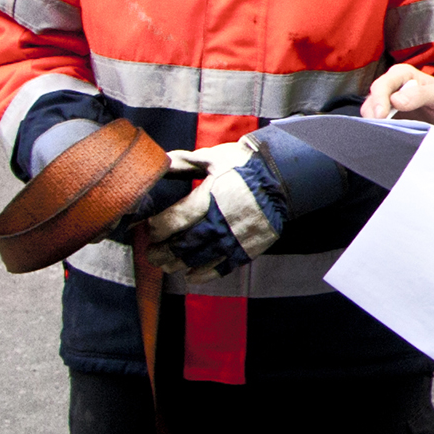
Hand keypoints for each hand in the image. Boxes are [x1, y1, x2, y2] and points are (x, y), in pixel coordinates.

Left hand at [140, 143, 288, 279]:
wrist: (284, 177)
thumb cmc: (245, 165)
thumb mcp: (214, 157)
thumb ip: (184, 162)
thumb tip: (159, 162)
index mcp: (210, 197)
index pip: (176, 219)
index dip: (159, 227)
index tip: (150, 229)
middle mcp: (221, 221)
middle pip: (184, 243)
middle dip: (163, 251)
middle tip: (152, 254)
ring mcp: (235, 237)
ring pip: (200, 258)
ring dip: (178, 264)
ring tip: (166, 265)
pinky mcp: (248, 248)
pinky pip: (223, 267)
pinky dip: (205, 274)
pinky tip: (191, 276)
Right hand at [366, 63, 433, 134]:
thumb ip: (421, 94)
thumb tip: (395, 100)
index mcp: (401, 75)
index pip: (382, 86)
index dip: (379, 100)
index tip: (381, 116)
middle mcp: (390, 88)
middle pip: (371, 102)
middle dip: (373, 116)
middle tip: (381, 132)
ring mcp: (386, 106)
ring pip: (369, 116)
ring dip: (375, 127)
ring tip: (386, 138)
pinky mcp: (387, 121)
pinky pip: (375, 127)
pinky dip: (378, 133)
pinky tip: (387, 140)